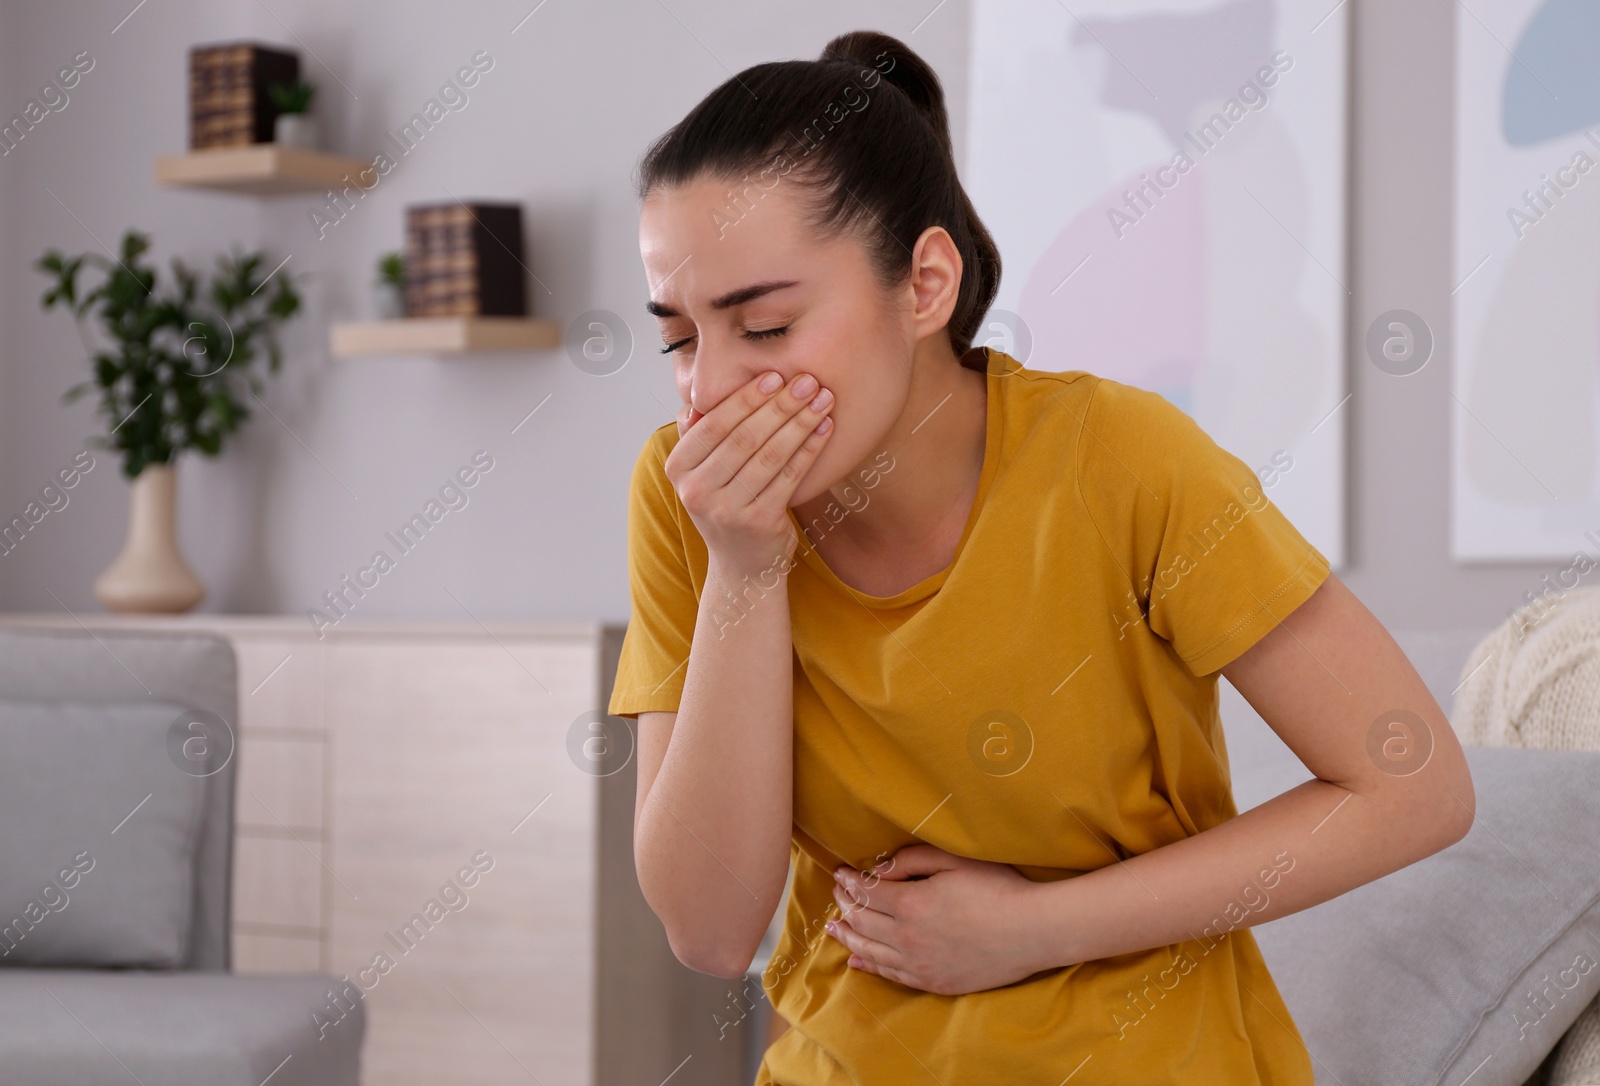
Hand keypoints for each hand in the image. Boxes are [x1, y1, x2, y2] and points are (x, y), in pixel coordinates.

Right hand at [665, 370, 834, 577]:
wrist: (742, 566)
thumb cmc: (726, 506)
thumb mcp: (701, 473)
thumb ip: (697, 436)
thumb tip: (697, 400)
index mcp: (678, 470)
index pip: (714, 424)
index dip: (746, 398)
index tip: (774, 376)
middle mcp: (696, 491)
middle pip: (745, 437)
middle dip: (780, 405)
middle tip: (807, 381)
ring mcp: (727, 510)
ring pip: (770, 455)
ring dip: (800, 422)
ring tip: (822, 398)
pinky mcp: (760, 523)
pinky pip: (790, 476)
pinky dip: (810, 449)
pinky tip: (825, 428)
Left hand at [825, 844, 1052, 995]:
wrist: (1032, 931)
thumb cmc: (997, 888)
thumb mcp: (953, 860)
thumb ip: (912, 860)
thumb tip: (880, 869)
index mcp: (911, 904)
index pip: (867, 892)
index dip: (850, 881)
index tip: (840, 873)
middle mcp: (908, 938)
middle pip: (863, 922)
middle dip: (845, 905)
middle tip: (836, 894)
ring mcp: (920, 965)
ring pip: (870, 952)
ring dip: (848, 937)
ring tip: (834, 926)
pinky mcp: (934, 982)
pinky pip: (891, 975)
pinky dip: (869, 967)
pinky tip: (857, 962)